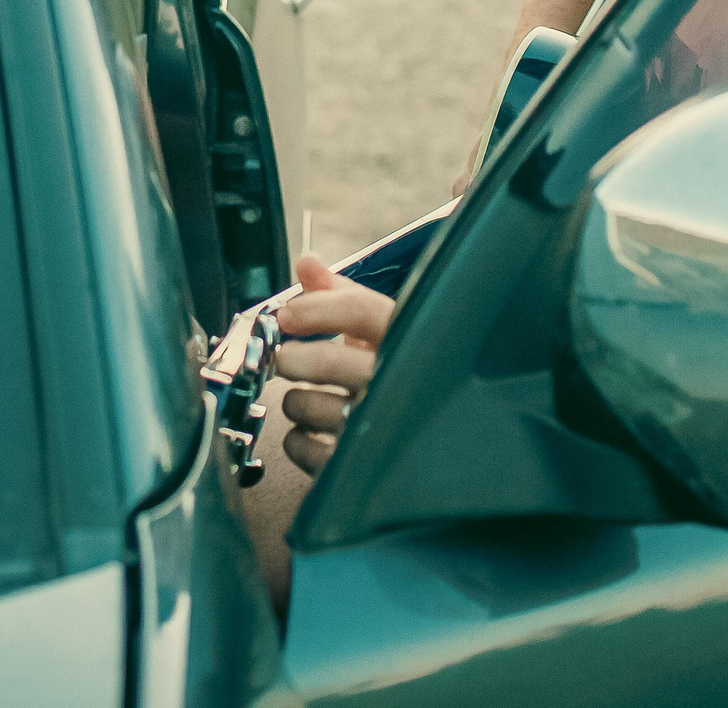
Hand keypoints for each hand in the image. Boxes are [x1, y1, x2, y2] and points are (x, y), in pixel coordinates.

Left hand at [271, 253, 395, 476]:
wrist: (442, 446)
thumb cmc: (403, 378)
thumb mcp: (383, 334)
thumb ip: (344, 296)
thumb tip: (308, 263)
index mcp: (411, 341)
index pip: (361, 310)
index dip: (315, 307)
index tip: (287, 314)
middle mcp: (402, 384)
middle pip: (329, 360)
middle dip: (294, 357)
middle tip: (285, 357)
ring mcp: (382, 429)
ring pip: (308, 406)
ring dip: (296, 401)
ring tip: (311, 399)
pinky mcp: (359, 465)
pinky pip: (303, 447)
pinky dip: (297, 438)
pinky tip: (315, 432)